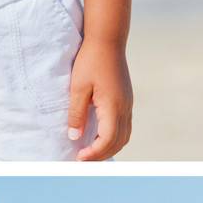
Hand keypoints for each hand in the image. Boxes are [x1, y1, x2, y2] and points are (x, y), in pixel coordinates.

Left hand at [69, 38, 132, 160]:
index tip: (78, 159)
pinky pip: (124, 127)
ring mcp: (128, 105)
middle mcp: (125, 108)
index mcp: (113, 106)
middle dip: (101, 155)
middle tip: (82, 161)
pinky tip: (98, 138)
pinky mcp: (126, 100)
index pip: (107, 140)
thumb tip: (74, 137)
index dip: (93, 153)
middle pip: (118, 142)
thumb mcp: (77, 87)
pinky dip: (113, 138)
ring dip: (109, 148)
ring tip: (90, 153)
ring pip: (124, 136)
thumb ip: (76, 113)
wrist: (107, 41)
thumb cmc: (90, 61)